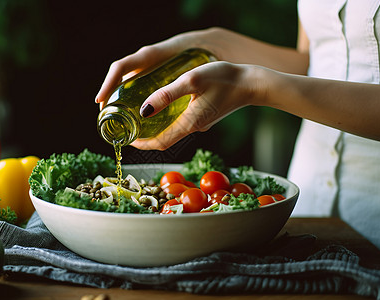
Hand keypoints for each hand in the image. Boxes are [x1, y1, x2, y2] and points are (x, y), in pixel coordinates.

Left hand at [131, 62, 270, 149]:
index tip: (127, 138)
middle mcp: (194, 128)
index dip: (142, 143)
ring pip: (172, 132)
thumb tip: (143, 109)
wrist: (251, 83)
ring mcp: (200, 124)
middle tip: (128, 128)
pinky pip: (181, 124)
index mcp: (189, 123)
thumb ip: (167, 94)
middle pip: (164, 140)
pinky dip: (167, 122)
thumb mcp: (192, 81)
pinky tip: (161, 109)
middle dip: (145, 138)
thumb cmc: (225, 78)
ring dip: (155, 130)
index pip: (160, 143)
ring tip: (139, 119)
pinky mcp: (204, 117)